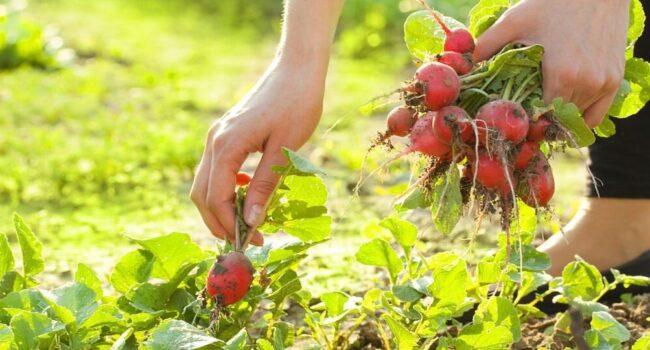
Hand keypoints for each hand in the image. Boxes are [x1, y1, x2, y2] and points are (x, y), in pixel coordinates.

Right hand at [190, 61, 325, 245]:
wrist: (297, 69)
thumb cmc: (297, 104)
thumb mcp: (284, 150)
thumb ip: (265, 185)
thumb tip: (251, 221)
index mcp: (226, 146)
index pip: (217, 197)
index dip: (230, 225)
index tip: (251, 242)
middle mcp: (215, 141)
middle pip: (202, 194)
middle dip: (219, 221)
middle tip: (245, 240)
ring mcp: (218, 136)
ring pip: (206, 182)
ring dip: (221, 206)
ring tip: (246, 223)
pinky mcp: (226, 134)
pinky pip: (216, 169)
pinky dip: (226, 188)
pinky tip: (248, 192)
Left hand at [474, 0, 628, 126]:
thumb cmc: (552, 4)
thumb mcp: (514, 23)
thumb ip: (485, 46)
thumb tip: (458, 67)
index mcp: (562, 75)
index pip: (538, 118)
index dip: (522, 122)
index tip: (508, 119)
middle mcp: (586, 84)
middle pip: (555, 121)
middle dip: (535, 122)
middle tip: (519, 118)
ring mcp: (603, 84)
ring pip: (574, 120)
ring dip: (556, 120)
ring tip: (537, 112)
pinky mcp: (614, 81)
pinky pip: (595, 116)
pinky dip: (578, 118)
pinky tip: (560, 112)